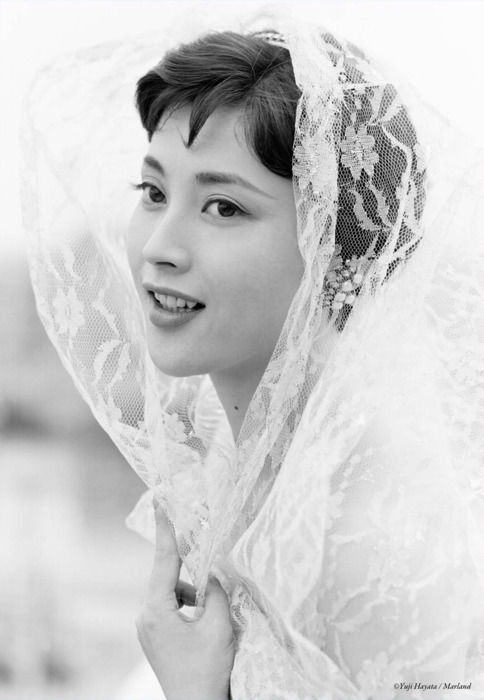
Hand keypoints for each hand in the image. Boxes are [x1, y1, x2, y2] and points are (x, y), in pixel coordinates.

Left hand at [136, 499, 234, 699]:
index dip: (165, 528)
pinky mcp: (154, 637)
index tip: (162, 502)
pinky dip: (187, 602)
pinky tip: (204, 617)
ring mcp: (147, 628)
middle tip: (195, 533)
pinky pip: (170, 606)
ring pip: (170, 591)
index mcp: (157, 610)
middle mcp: (146, 616)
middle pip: (166, 575)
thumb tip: (210, 570)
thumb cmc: (208, 670)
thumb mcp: (218, 625)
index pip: (163, 560)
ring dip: (191, 589)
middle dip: (184, 559)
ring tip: (211, 609)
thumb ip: (215, 590)